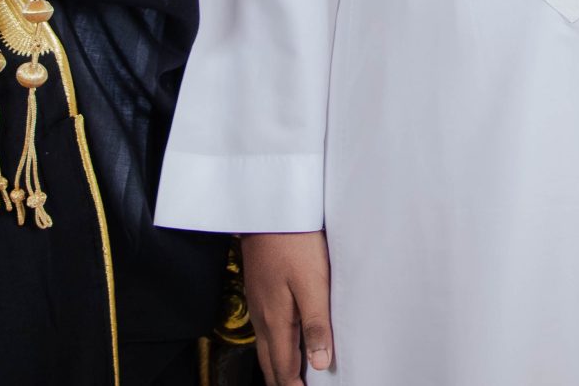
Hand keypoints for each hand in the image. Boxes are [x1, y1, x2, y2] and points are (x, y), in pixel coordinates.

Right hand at [242, 231, 333, 382]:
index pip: (283, 366)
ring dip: (277, 365)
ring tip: (291, 377)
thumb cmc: (294, 242)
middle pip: (270, 361)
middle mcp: (263, 316)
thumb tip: (320, 363)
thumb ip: (317, 323)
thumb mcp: (313, 283)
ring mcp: (258, 302)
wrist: (269, 209)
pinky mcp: (259, 289)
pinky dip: (275, 345)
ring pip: (266, 346)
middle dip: (282, 381)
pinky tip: (284, 340)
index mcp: (276, 319)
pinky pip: (265, 329)